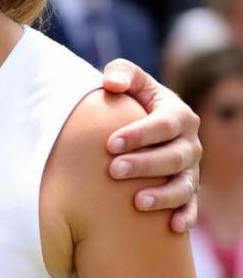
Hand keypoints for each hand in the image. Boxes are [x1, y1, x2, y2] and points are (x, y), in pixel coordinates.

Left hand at [102, 59, 201, 231]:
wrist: (142, 121)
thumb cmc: (131, 97)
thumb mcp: (129, 78)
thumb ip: (121, 72)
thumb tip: (111, 84)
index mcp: (179, 115)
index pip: (163, 125)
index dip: (139, 135)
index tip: (110, 143)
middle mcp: (190, 144)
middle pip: (173, 157)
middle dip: (144, 165)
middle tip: (113, 170)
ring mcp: (191, 169)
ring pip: (184, 185)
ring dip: (163, 195)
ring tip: (137, 202)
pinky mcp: (188, 190)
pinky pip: (191, 206)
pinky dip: (185, 216)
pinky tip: (171, 227)